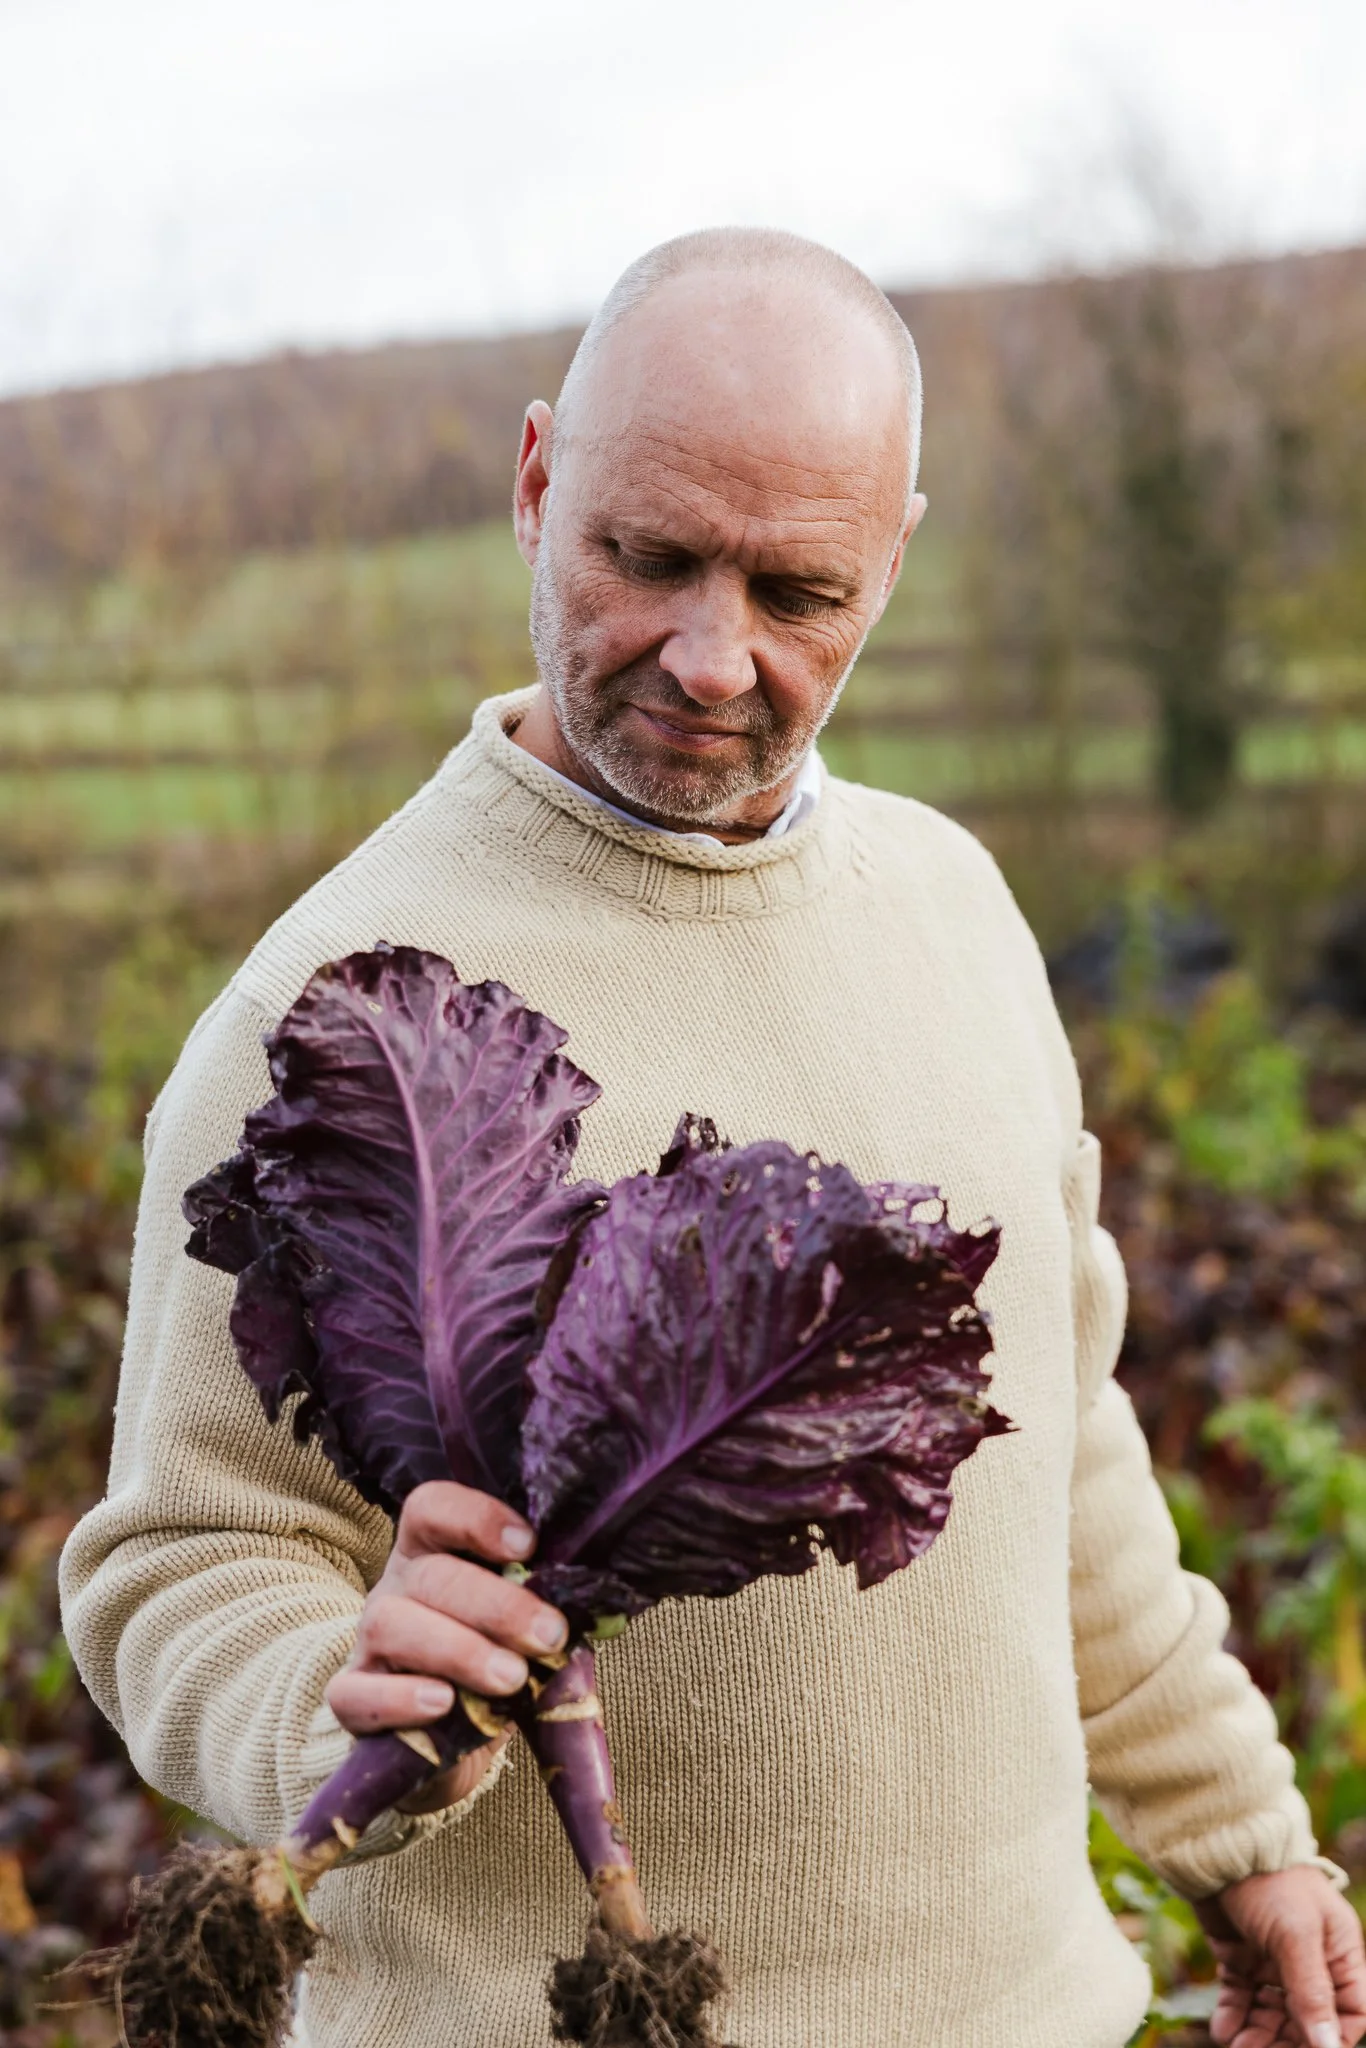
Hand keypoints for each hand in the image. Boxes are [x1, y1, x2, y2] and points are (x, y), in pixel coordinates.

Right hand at [325, 1481, 567, 1812]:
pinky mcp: (352, 1701)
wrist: (446, 1745)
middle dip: (497, 1604)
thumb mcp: (526, 1634)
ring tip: (511, 1679)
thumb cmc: (495, 1668)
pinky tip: (444, 1705)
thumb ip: (551, 1612)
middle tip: (548, 1636)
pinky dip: (400, 1698)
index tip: (528, 1546)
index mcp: (433, 1552)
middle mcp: (395, 1587)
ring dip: (459, 1649)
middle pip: (431, 1575)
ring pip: (391, 1624)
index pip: (432, 1507)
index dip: (476, 1517)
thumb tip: (600, 1601)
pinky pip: (355, 1694)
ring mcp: (367, 1644)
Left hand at [1195, 1867, 1365, 2046]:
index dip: (1334, 2037)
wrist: (1216, 1845)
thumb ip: (1312, 1991)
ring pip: (1273, 2014)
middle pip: (1308, 2019)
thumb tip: (1327, 2045)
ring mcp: (1273, 1961)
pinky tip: (1224, 2030)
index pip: (1349, 2011)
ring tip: (1237, 2045)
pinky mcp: (1240, 1958)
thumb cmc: (1269, 1880)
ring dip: (1258, 2034)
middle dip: (1288, 2041)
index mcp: (1338, 1953)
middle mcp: (1309, 1961)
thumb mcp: (1296, 1936)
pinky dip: (1234, 2016)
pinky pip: (1242, 1997)